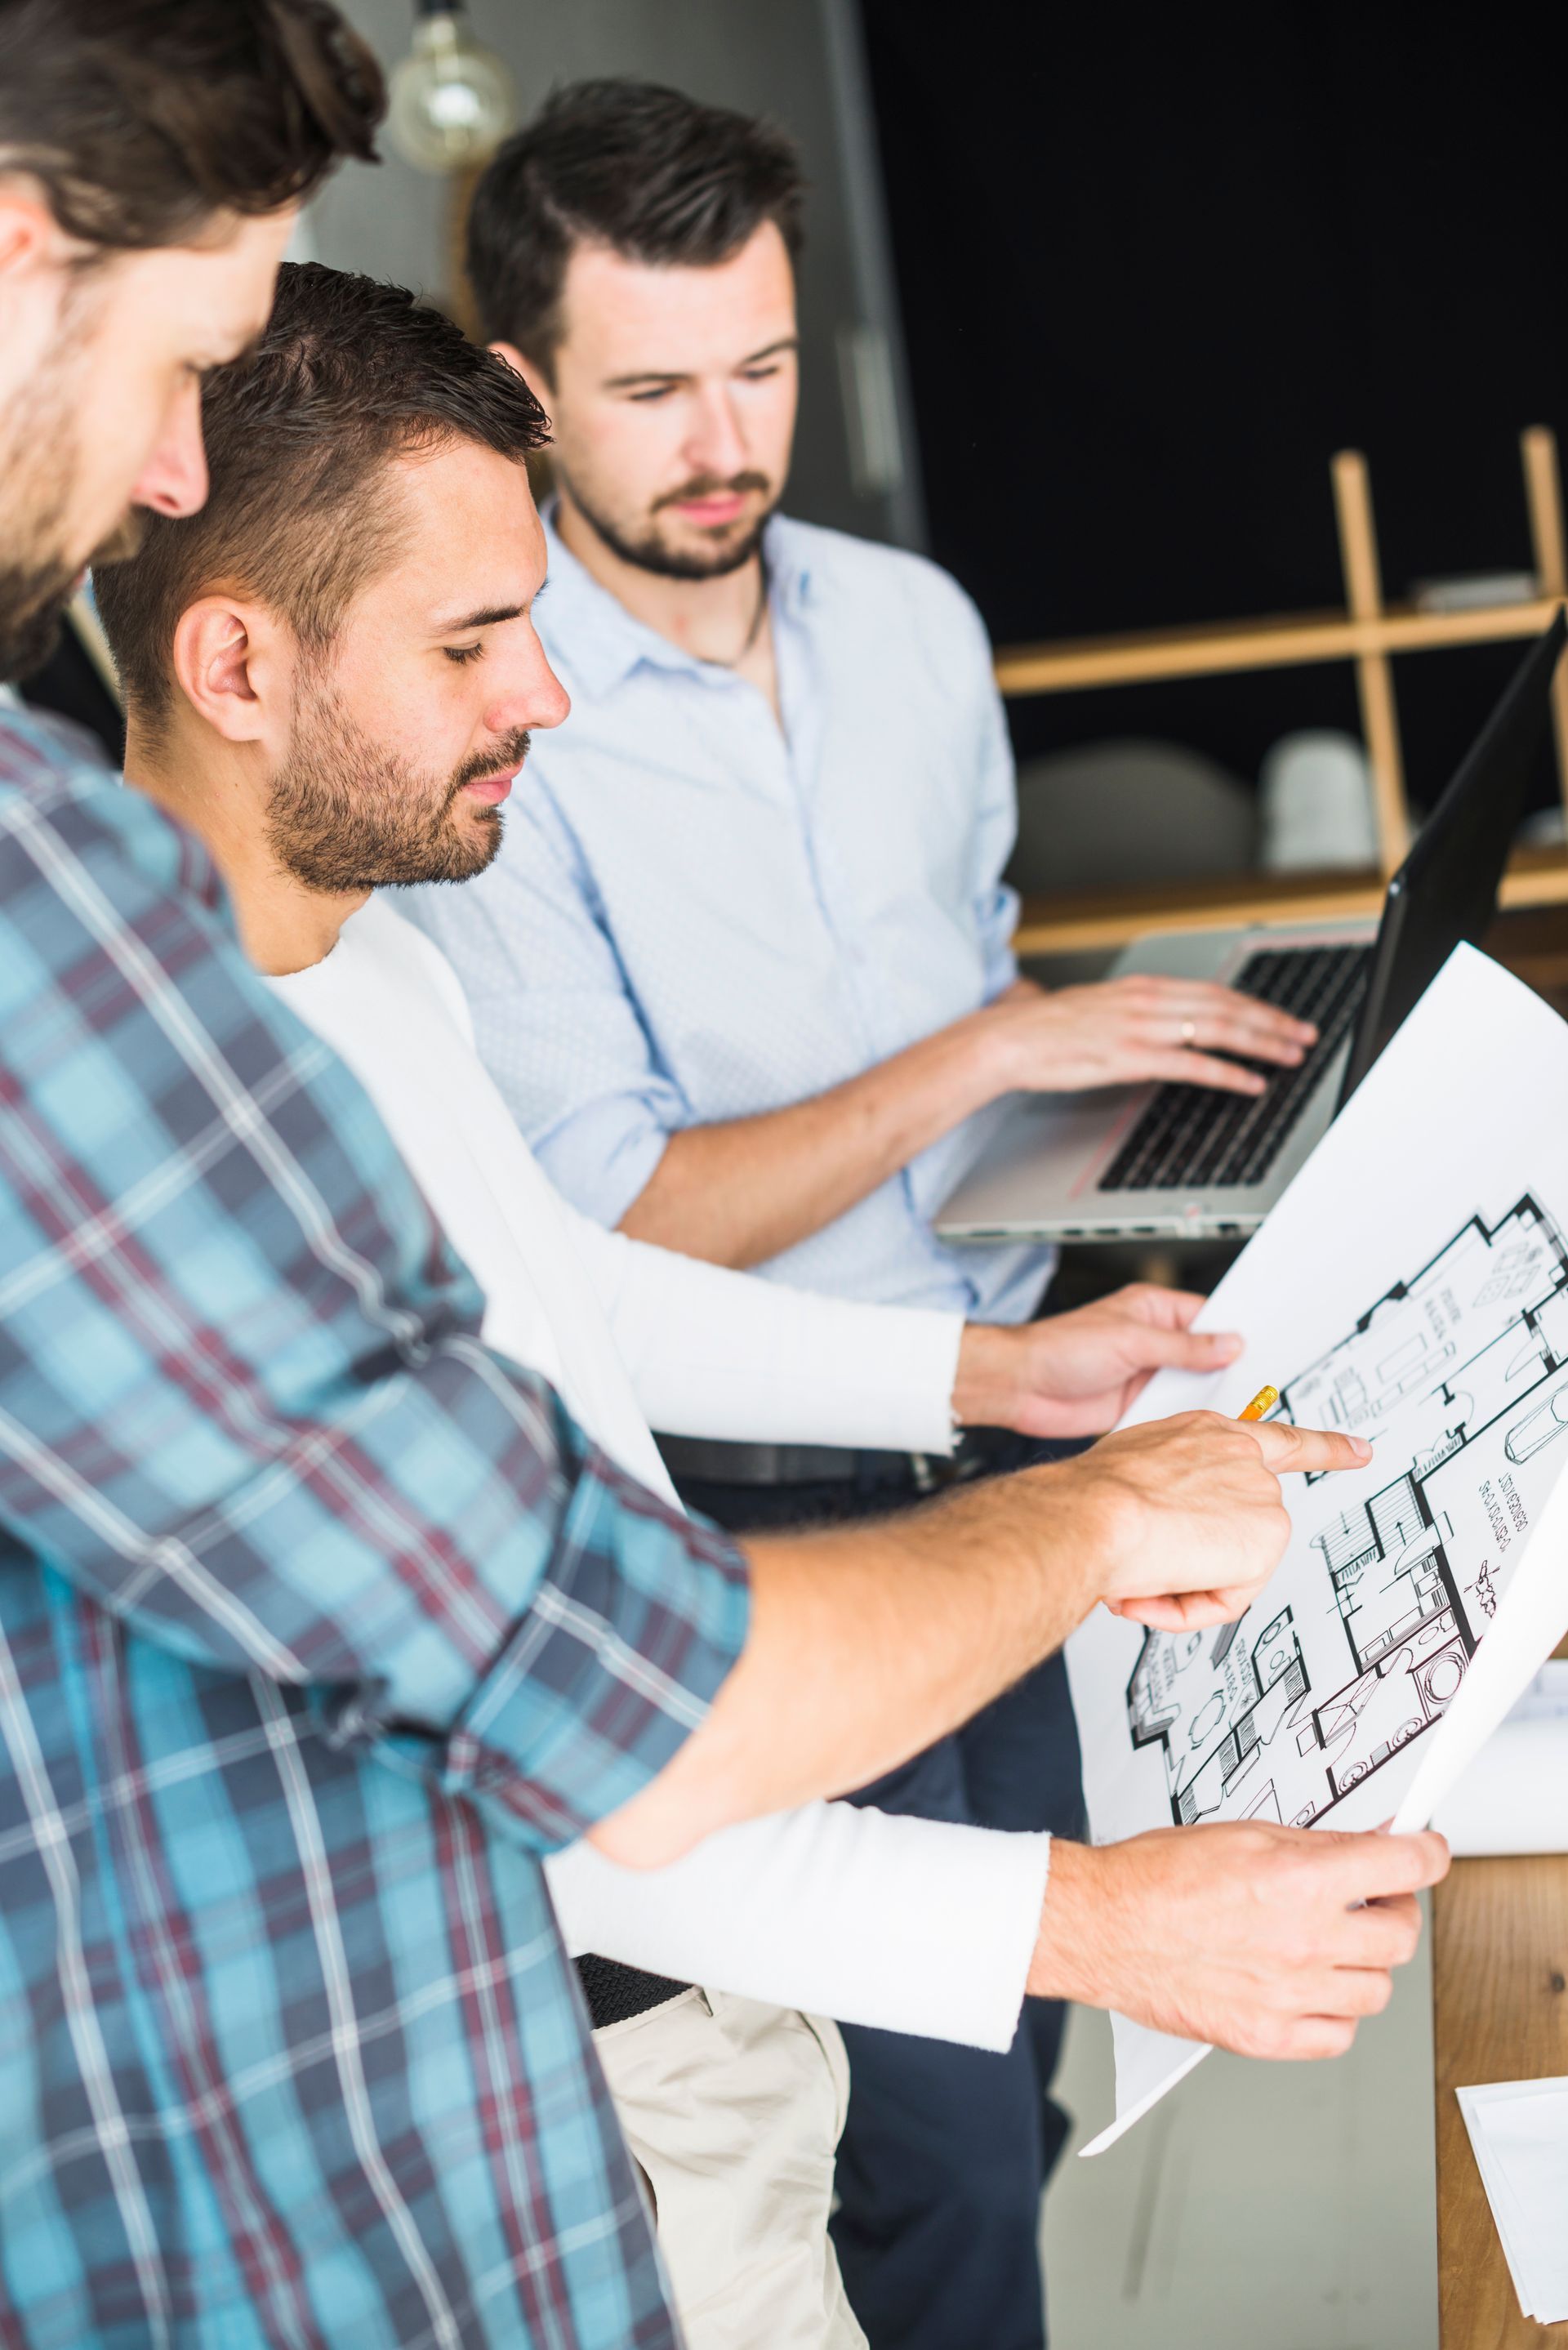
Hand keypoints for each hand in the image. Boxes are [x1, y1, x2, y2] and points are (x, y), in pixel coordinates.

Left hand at [954, 1286, 1243, 1436]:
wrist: (1018, 1387)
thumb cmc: (1058, 1347)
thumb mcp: (1130, 1340)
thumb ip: (1182, 1347)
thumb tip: (1228, 1344)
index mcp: (1153, 1310)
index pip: (1209, 1318)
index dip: (1237, 1332)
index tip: (1268, 1346)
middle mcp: (1153, 1342)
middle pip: (1206, 1356)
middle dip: (1230, 1370)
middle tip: (1265, 1385)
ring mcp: (1147, 1375)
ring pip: (1192, 1387)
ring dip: (1210, 1399)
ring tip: (1245, 1410)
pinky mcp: (1137, 1407)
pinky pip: (1173, 1413)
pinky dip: (1189, 1421)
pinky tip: (1210, 1431)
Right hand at [983, 973, 1315, 1099]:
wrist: (1007, 1039)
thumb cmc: (1042, 1029)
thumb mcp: (1095, 1007)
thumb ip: (1128, 1012)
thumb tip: (1145, 1019)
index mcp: (1143, 987)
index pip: (1213, 990)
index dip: (1254, 1003)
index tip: (1280, 1015)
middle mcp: (1149, 1000)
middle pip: (1227, 1005)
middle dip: (1272, 1020)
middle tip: (1303, 1034)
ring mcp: (1143, 1028)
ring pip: (1219, 1029)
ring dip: (1262, 1043)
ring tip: (1290, 1056)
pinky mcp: (1132, 1057)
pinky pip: (1193, 1065)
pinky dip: (1229, 1073)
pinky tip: (1250, 1083)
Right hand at [1027, 1824, 1448, 2057]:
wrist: (1104, 1927)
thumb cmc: (1157, 1878)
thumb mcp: (1245, 1835)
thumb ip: (1314, 1846)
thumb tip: (1363, 1846)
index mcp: (1301, 1881)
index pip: (1404, 1867)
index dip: (1428, 1855)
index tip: (1428, 1853)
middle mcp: (1304, 1941)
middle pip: (1401, 1935)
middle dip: (1395, 1909)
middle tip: (1375, 1898)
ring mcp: (1290, 1995)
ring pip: (1377, 1990)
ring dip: (1366, 1963)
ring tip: (1336, 1944)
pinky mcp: (1267, 2036)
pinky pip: (1338, 2035)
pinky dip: (1336, 2013)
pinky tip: (1312, 1987)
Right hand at [1049, 1410, 1370, 1625]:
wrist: (1093, 1513)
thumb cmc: (1092, 1495)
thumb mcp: (1131, 1471)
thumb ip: (1166, 1493)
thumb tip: (1168, 1537)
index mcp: (1208, 1433)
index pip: (1280, 1439)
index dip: (1325, 1447)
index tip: (1359, 1450)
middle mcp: (1241, 1456)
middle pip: (1245, 1528)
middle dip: (1198, 1561)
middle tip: (1147, 1567)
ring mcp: (1260, 1496)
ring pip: (1231, 1568)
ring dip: (1181, 1584)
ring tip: (1140, 1572)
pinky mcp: (1266, 1538)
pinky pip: (1230, 1598)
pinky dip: (1190, 1606)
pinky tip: (1158, 1587)